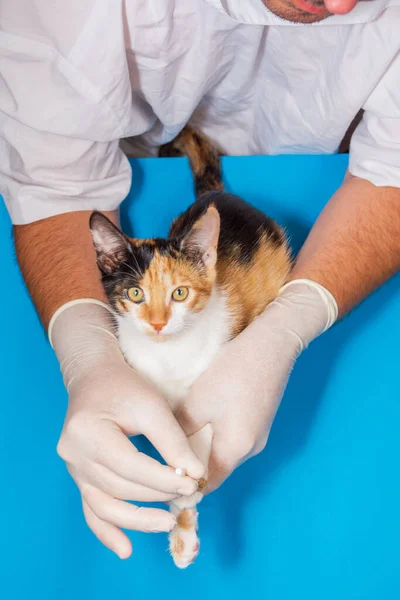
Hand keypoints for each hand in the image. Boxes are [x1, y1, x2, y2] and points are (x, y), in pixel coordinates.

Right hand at [51, 302, 204, 557]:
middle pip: (119, 487)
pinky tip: (126, 549)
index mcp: (87, 432)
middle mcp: (73, 455)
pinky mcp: (79, 477)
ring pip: (105, 505)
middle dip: (156, 496)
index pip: (129, 466)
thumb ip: (171, 440)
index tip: (192, 483)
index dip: (162, 479)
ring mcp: (73, 469)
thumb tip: (194, 474)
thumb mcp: (151, 404)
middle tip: (190, 498)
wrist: (95, 378)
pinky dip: (107, 531)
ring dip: (137, 520)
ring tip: (168, 523)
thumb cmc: (124, 386)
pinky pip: (91, 510)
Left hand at [178, 280, 336, 491]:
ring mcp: (259, 434)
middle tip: (166, 454)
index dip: (186, 487)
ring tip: (180, 433)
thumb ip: (182, 430)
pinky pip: (234, 438)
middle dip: (193, 465)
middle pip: (217, 469)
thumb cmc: (233, 373)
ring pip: (225, 452)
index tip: (163, 480)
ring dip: (204, 447)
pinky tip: (202, 417)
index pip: (208, 484)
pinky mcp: (260, 420)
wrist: (271, 345)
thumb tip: (170, 447)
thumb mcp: (198, 402)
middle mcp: (251, 449)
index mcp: (236, 450)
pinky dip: (216, 435)